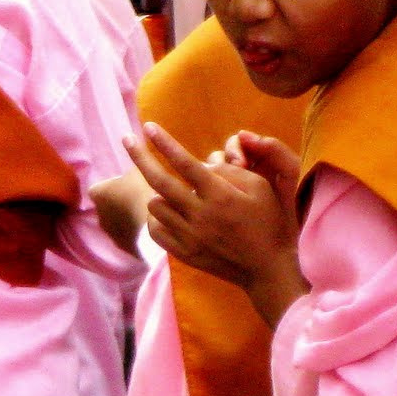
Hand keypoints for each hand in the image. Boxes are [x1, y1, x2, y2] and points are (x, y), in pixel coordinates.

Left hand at [91, 167, 154, 256]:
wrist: (156, 227)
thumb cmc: (143, 193)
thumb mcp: (139, 170)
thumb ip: (133, 159)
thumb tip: (131, 141)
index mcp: (97, 194)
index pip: (98, 188)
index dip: (111, 185)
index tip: (126, 184)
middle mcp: (98, 215)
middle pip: (108, 206)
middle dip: (120, 203)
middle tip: (140, 197)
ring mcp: (110, 234)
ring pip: (118, 222)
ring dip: (128, 218)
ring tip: (147, 213)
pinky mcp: (124, 247)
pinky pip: (129, 235)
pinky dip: (136, 231)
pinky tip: (150, 227)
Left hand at [126, 121, 308, 326]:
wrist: (267, 269)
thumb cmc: (269, 222)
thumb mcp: (260, 188)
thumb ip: (228, 171)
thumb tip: (201, 163)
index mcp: (220, 196)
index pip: (184, 162)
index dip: (164, 142)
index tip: (148, 126)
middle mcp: (200, 215)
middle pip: (158, 181)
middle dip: (139, 156)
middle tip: (127, 138)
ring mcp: (190, 237)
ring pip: (155, 205)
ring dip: (159, 192)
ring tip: (172, 190)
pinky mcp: (184, 253)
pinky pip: (155, 229)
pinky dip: (156, 217)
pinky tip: (166, 211)